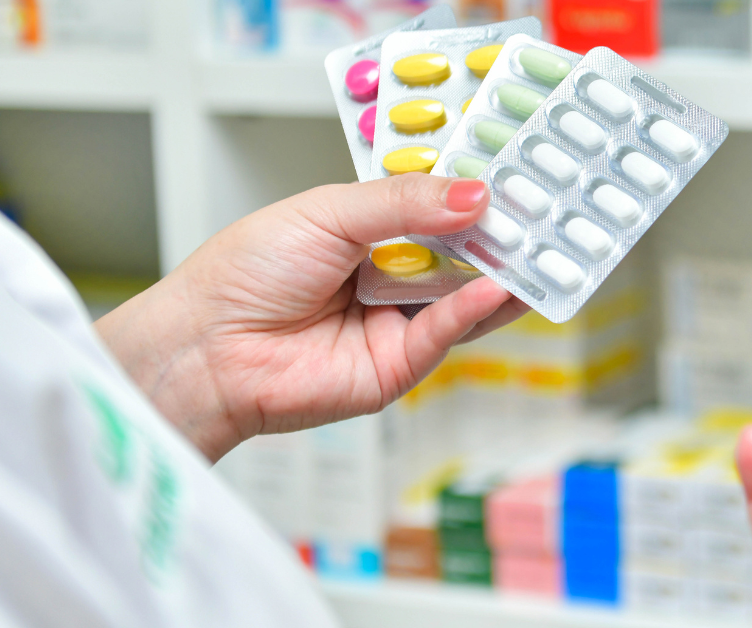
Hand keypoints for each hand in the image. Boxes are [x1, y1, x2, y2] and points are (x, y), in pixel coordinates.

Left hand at [96, 175, 529, 460]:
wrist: (206, 348)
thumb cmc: (244, 275)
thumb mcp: (329, 213)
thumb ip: (403, 202)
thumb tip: (474, 195)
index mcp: (369, 229)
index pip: (438, 204)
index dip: (475, 190)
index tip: (518, 172)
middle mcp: (391, 274)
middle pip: (463, 251)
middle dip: (502, 232)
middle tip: (545, 208)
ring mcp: (398, 321)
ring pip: (466, 295)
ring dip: (504, 272)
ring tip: (539, 247)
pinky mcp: (399, 366)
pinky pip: (446, 333)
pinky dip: (473, 310)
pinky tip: (493, 286)